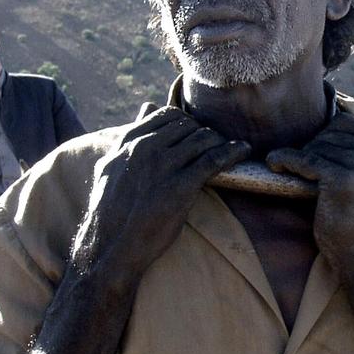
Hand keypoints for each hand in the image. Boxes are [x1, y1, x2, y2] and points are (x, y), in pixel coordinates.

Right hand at [72, 106, 250, 276]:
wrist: (111, 247)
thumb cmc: (112, 210)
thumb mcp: (111, 165)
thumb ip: (130, 136)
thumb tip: (147, 106)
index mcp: (129, 141)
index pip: (168, 115)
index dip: (186, 123)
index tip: (195, 135)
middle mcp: (145, 148)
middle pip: (189, 125)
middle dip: (204, 133)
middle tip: (214, 146)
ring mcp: (163, 166)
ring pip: (204, 138)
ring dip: (219, 142)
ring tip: (228, 150)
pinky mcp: (181, 187)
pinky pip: (214, 160)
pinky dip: (232, 152)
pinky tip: (243, 151)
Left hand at [266, 112, 353, 272]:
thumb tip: (328, 113)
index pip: (343, 122)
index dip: (325, 138)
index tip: (316, 157)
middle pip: (329, 132)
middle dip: (313, 149)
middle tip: (308, 173)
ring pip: (315, 146)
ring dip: (300, 159)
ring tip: (298, 176)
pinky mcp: (343, 178)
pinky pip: (303, 159)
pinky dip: (284, 160)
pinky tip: (275, 165)